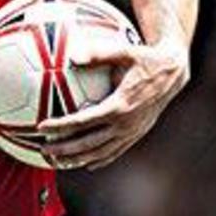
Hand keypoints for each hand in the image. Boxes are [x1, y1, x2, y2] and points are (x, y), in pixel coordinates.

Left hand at [38, 41, 189, 170]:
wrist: (173, 74)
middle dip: (64, 149)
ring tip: (57, 162)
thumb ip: (98, 53)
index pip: (83, 121)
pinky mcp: (137, 135)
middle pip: (89, 143)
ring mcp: (132, 133)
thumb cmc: (145, 59)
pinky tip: (86, 163)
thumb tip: (72, 55)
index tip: (41, 127)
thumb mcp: (124, 51)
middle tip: (43, 149)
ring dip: (77, 159)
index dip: (60, 126)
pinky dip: (99, 159)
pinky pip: (115, 152)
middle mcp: (126, 124)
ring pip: (101, 153)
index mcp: (119, 106)